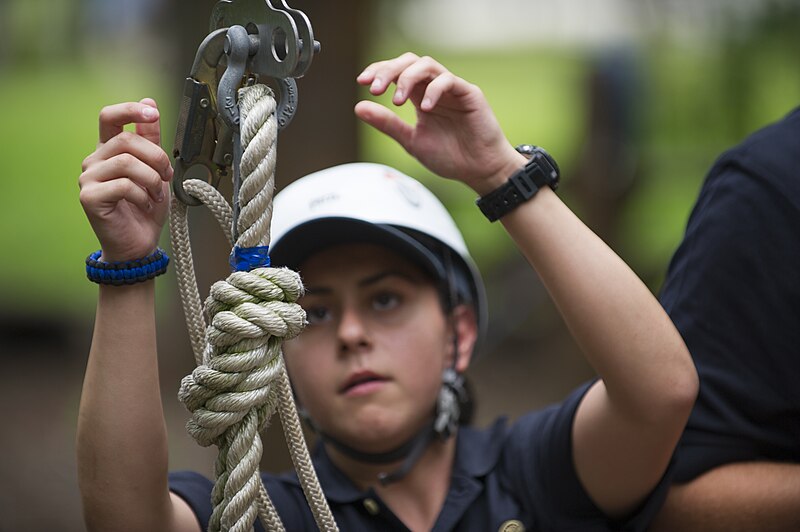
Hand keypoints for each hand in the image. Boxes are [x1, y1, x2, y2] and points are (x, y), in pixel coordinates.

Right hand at [79, 99, 172, 261]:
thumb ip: (151, 140)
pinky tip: (145, 205)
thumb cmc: (145, 208)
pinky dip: (142, 195)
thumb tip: (150, 103)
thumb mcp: (156, 170)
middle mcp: (94, 161)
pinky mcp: (89, 197)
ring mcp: (88, 178)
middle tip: (167, 176)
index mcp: (109, 150)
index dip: (130, 110)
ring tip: (156, 195)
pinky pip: (123, 185)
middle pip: (126, 140)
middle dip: (156, 157)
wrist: (138, 244)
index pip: (109, 117)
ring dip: (151, 179)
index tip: (153, 113)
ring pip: (126, 162)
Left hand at [355, 53, 525, 194]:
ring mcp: (452, 89)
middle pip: (409, 62)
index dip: (378, 71)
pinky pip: (448, 80)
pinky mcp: (469, 93)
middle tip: (375, 88)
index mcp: (419, 96)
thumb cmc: (450, 156)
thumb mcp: (411, 141)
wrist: (478, 170)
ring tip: (397, 101)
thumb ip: (388, 124)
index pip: (397, 71)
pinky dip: (433, 90)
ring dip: (407, 78)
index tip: (362, 82)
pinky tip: (424, 108)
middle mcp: (434, 88)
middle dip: (388, 70)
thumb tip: (359, 107)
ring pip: (427, 65)